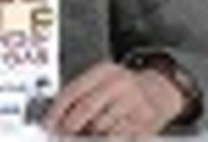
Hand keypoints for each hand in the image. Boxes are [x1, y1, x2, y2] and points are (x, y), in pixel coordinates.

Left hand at [43, 60, 183, 135]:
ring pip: (100, 126)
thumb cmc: (122, 88)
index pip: (73, 90)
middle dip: (69, 127)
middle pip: (85, 109)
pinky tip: (106, 136)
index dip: (57, 110)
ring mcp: (133, 102)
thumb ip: (80, 94)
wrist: (160, 90)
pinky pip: (118, 136)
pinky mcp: (145, 121)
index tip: (48, 124)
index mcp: (104, 71)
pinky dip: (108, 138)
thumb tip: (55, 117)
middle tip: (61, 136)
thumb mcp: (101, 81)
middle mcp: (119, 84)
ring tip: (88, 134)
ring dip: (89, 135)